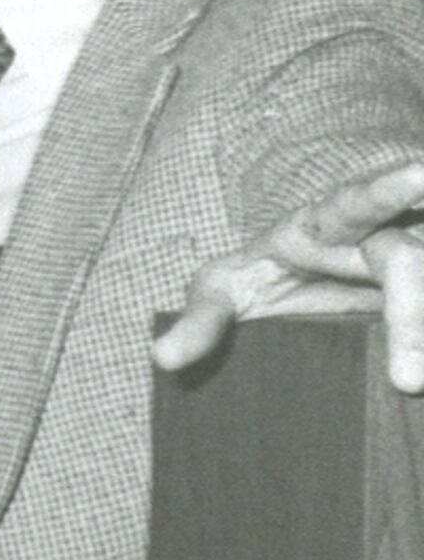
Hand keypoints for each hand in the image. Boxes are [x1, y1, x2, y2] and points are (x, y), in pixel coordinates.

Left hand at [153, 158, 423, 393]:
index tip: (422, 175)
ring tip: (418, 385)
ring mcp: (418, 258)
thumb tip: (162, 357)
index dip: (393, 187)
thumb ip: (201, 318)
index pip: (364, 200)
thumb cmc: (266, 273)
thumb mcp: (226, 287)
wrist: (306, 277)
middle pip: (414, 263)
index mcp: (334, 220)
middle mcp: (390, 233)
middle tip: (407, 381)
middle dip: (413, 317)